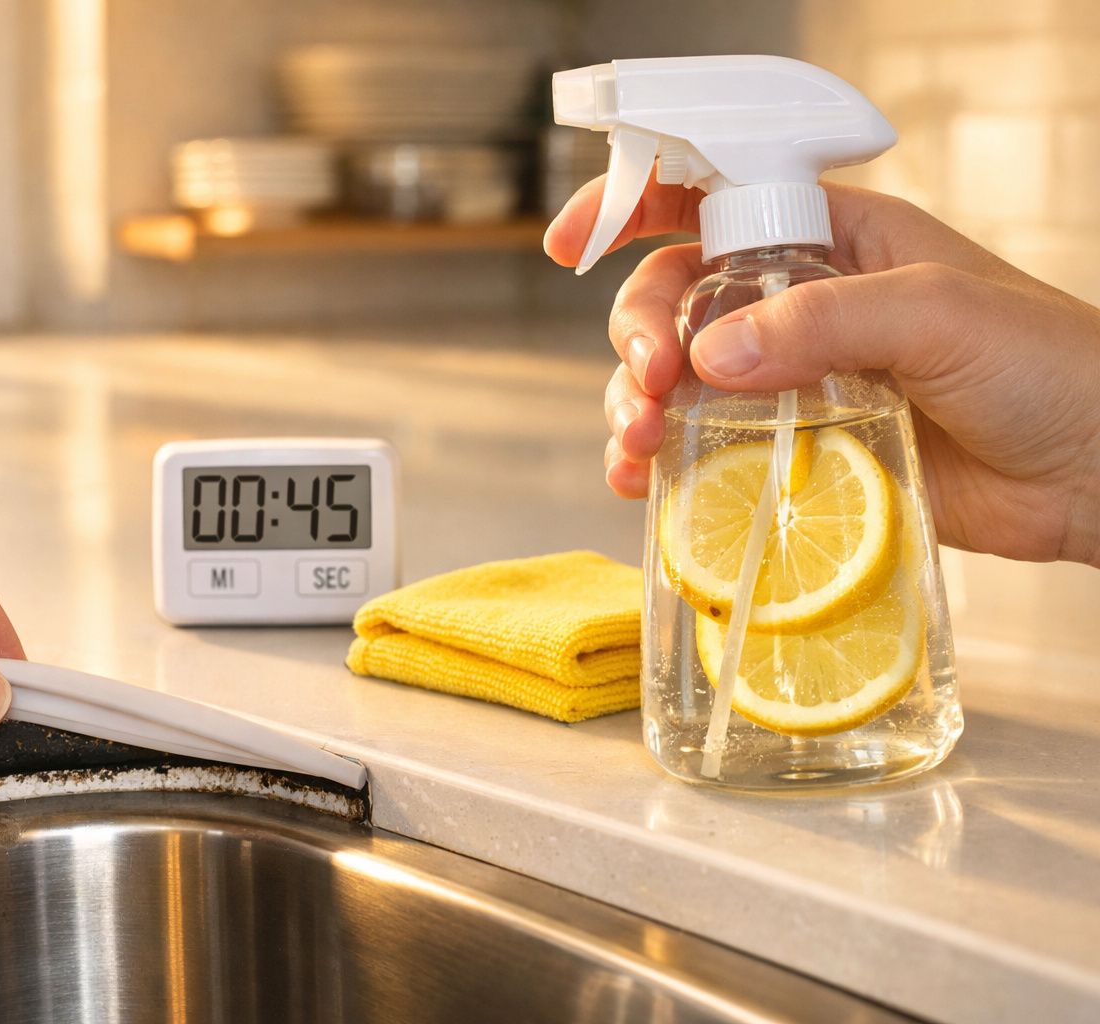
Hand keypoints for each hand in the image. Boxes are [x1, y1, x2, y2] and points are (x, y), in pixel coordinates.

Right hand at [544, 177, 1099, 566]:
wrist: (1099, 473)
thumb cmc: (1049, 367)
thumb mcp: (938, 312)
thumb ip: (822, 320)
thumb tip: (712, 355)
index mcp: (831, 241)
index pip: (712, 199)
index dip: (633, 205)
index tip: (576, 240)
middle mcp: (796, 307)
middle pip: (672, 298)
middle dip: (637, 333)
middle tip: (652, 380)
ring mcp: (790, 383)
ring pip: (674, 380)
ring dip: (634, 404)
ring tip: (640, 442)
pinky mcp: (793, 453)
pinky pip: (702, 450)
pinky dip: (659, 463)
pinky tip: (643, 480)